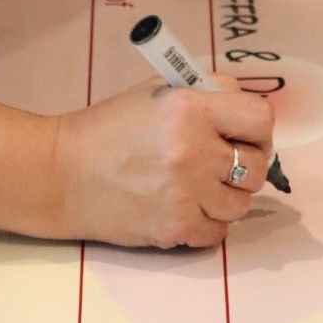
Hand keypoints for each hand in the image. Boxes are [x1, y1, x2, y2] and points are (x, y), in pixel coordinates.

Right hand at [52, 75, 275, 248]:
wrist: (61, 173)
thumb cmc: (110, 128)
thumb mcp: (157, 90)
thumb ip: (207, 93)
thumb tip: (248, 113)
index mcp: (189, 108)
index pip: (261, 119)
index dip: (257, 129)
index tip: (242, 135)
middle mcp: (193, 151)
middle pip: (258, 167)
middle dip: (244, 165)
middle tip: (218, 164)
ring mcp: (186, 194)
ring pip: (241, 204)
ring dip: (226, 197)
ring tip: (197, 187)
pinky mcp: (175, 229)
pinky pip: (219, 232)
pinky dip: (208, 223)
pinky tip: (185, 208)